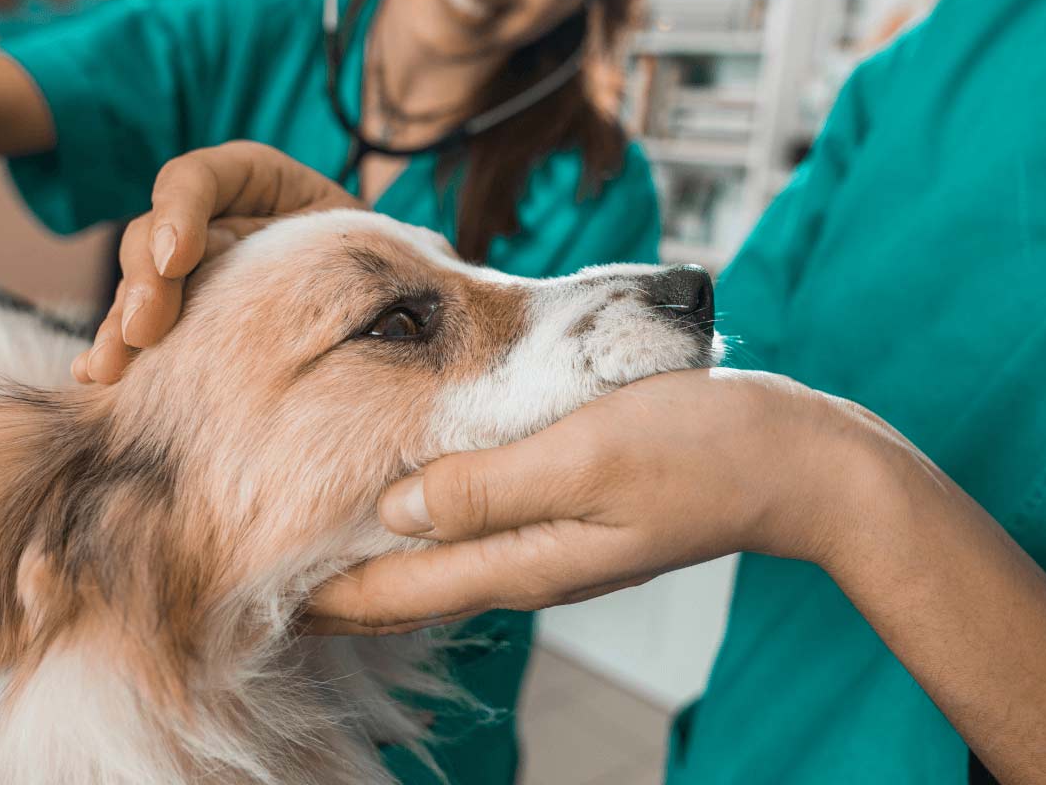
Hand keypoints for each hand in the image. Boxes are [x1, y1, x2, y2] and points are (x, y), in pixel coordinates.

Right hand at [74, 141, 363, 383]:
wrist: (375, 286)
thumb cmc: (366, 249)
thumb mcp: (359, 230)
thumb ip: (337, 240)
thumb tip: (346, 285)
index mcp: (246, 177)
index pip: (194, 180)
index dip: (179, 215)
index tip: (177, 259)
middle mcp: (204, 218)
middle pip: (151, 237)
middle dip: (143, 284)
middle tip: (142, 331)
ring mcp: (184, 265)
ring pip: (138, 286)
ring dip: (120, 327)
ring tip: (109, 368)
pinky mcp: (177, 311)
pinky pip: (138, 324)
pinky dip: (116, 347)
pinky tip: (94, 374)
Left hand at [304, 368, 884, 634]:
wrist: (793, 461)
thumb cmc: (699, 449)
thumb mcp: (586, 455)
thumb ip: (488, 485)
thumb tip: (394, 509)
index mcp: (524, 560)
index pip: (398, 594)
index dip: (323, 596)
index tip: (251, 586)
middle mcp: (531, 564)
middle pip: (414, 584)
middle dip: (341, 580)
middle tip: (264, 556)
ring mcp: (557, 543)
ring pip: (446, 553)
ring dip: (384, 546)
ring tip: (319, 521)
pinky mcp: (578, 512)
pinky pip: (486, 523)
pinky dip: (437, 514)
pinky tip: (419, 484)